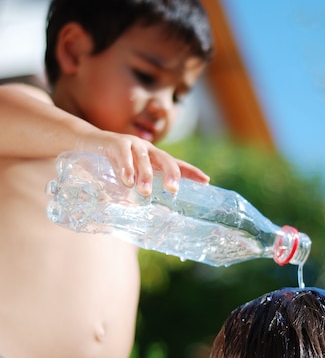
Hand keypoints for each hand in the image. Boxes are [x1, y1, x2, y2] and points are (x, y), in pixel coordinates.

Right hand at [81, 130, 208, 196]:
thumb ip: (137, 191)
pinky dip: (126, 168)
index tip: (206, 181)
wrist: (85, 141)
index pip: (176, 164)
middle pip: (165, 159)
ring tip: (145, 192)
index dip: (191, 172)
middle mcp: (147, 149)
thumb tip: (148, 216)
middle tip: (173, 190)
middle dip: (171, 174)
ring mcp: (132, 144)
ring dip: (146, 176)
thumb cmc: (110, 164)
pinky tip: (127, 181)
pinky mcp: (115, 142)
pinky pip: (123, 154)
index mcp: (153, 158)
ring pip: (144, 159)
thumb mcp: (127, 177)